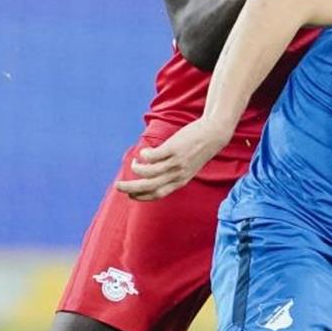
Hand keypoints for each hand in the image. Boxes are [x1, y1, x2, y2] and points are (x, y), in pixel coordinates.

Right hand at [114, 119, 230, 200]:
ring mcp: (175, 162)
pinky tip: (144, 151)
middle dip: (130, 188)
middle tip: (117, 186)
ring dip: (136, 169)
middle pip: (148, 187)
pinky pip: (152, 156)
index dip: (142, 196)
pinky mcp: (173, 149)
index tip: (130, 195)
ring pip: (148, 172)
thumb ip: (176, 172)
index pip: (158, 194)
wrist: (214, 134)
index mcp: (181, 181)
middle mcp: (177, 175)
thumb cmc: (200, 149)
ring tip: (134, 162)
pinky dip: (144, 155)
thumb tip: (159, 173)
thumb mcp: (190, 166)